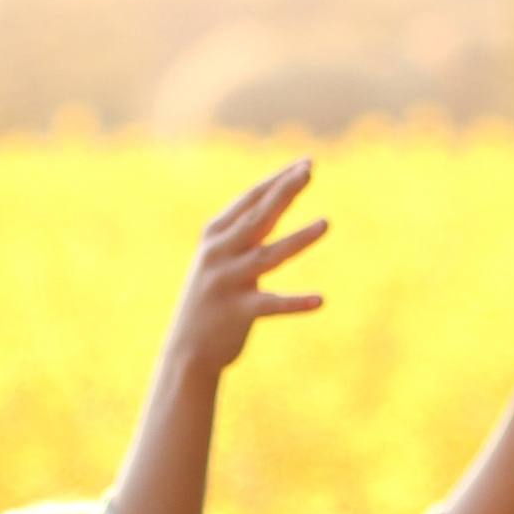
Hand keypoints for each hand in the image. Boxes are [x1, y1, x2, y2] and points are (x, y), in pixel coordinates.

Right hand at [162, 159, 329, 376]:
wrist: (187, 350)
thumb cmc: (211, 299)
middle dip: (285, 192)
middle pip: (259, 217)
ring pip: (270, 255)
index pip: (250, 200)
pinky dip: (296, 303)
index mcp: (214, 236)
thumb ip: (242, 233)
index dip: (277, 180)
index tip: (304, 163)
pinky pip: (272, 305)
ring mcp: (228, 282)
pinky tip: (320, 300)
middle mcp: (219, 254)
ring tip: (327, 224)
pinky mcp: (239, 312)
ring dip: (299, 239)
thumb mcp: (220, 259)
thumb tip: (272, 202)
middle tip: (310, 170)